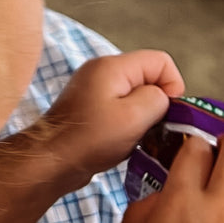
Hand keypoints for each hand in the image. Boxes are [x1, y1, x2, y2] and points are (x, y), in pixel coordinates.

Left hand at [46, 50, 184, 188]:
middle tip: (151, 127)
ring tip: (134, 136)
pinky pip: (121, 108)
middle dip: (157, 102)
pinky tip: (122, 141)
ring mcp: (94, 89)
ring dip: (142, 116)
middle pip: (148, 77)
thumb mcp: (134, 117)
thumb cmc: (90, 139)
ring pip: (135, 95)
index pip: (160, 61)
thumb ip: (157, 99)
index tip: (169, 113)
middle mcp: (102, 71)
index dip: (173, 86)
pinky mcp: (90, 108)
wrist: (51, 161)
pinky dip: (128, 123)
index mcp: (112, 66)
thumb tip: (162, 97)